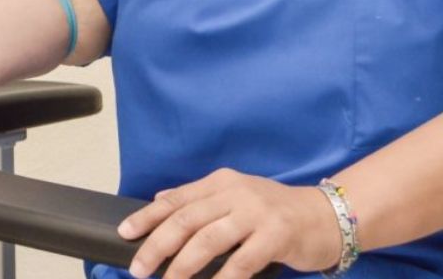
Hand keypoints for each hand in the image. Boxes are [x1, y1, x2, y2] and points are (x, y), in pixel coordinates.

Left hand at [117, 168, 340, 278]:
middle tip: (138, 268)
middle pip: (185, 220)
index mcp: (220, 182)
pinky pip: (240, 262)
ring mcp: (256, 214)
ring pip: (207, 241)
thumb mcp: (235, 196)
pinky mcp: (276, 236)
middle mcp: (234, 193)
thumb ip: (199, 199)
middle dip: (157, 246)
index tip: (124, 234)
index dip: (147, 217)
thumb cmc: (275, 211)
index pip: (175, 200)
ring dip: (182, 266)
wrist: (328, 217)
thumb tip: (160, 201)